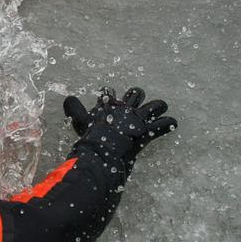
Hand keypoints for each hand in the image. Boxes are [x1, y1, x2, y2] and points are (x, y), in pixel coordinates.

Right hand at [63, 87, 177, 158]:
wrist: (103, 149)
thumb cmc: (91, 137)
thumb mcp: (79, 122)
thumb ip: (74, 110)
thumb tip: (67, 98)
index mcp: (109, 105)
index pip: (109, 92)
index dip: (109, 92)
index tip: (110, 92)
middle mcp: (125, 109)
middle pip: (136, 93)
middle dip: (138, 95)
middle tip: (140, 99)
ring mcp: (137, 119)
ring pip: (154, 106)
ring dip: (159, 106)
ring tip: (163, 106)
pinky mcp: (146, 131)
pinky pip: (162, 125)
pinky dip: (168, 125)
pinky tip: (173, 124)